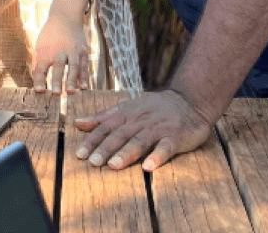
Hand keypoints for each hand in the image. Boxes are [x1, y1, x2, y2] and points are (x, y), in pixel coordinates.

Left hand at [32, 0, 89, 94]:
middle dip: (56, 79)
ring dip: (71, 80)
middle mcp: (59, 50)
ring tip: (70, 92)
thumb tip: (38, 83)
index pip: (41, 67)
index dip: (40, 79)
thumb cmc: (49, 36)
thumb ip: (39, 64)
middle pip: (58, 66)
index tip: (39, 91)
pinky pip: (84, 65)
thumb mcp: (40, 46)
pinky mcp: (83, 51)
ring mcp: (72, 50)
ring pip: (73, 66)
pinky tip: (84, 87)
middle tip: (55, 93)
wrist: (65, 17)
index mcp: (45, 50)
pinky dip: (84, 76)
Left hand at [73, 89, 212, 170]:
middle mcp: (140, 120)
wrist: (189, 101)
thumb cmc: (154, 108)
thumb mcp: (128, 108)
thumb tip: (78, 123)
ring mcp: (158, 128)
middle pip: (120, 134)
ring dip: (126, 153)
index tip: (79, 154)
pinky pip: (165, 148)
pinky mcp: (175, 137)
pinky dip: (157, 156)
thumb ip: (103, 117)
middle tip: (93, 163)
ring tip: (114, 165)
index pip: (106, 127)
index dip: (92, 140)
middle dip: (106, 148)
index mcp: (127, 114)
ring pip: (140, 140)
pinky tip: (148, 167)